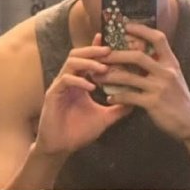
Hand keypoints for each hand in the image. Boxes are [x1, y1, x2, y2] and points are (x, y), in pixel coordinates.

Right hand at [36, 36, 131, 156]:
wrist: (61, 148)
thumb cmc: (79, 132)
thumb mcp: (104, 118)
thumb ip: (118, 109)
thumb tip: (136, 101)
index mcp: (80, 82)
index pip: (88, 59)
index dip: (98, 48)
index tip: (113, 42)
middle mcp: (69, 80)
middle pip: (78, 54)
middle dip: (94, 50)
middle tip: (110, 51)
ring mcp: (60, 86)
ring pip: (71, 63)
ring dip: (88, 63)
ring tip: (104, 68)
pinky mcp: (53, 94)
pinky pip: (65, 80)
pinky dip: (79, 80)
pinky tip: (91, 86)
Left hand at [96, 24, 189, 141]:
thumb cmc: (178, 99)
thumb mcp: (174, 77)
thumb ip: (160, 65)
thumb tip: (142, 52)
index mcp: (171, 63)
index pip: (158, 39)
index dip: (142, 30)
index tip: (126, 25)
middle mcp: (166, 72)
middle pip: (138, 56)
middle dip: (116, 54)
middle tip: (101, 55)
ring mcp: (159, 88)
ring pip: (129, 77)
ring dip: (111, 76)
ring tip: (98, 76)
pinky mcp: (153, 103)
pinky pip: (129, 97)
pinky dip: (117, 96)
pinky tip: (109, 96)